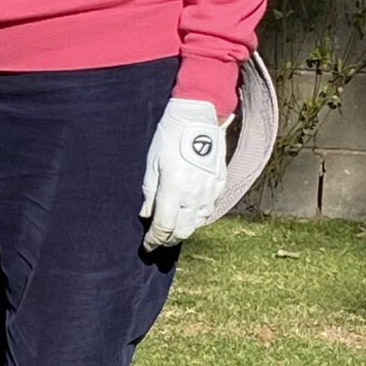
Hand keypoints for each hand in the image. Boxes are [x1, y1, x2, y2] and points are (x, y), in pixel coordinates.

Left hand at [141, 97, 228, 251]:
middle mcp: (193, 195)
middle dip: (169, 239)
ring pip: (197, 223)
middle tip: (158, 241)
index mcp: (173, 190)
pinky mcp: (219, 185)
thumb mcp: (152, 164)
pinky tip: (188, 213)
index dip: (154, 241)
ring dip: (183, 229)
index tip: (147, 247)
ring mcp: (209, 191)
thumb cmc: (170, 137)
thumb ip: (149, 193)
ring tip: (172, 228)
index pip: (163, 227)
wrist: (199, 117)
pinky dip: (196, 216)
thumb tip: (146, 215)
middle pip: (182, 231)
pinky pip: (208, 210)